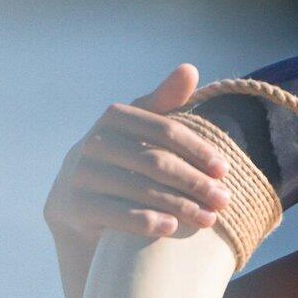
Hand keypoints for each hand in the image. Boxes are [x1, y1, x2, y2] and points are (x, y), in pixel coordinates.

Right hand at [44, 64, 230, 242]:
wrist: (76, 207)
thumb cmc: (121, 161)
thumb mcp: (140, 131)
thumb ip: (164, 103)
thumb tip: (189, 68)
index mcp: (113, 118)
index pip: (164, 130)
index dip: (197, 150)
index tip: (225, 170)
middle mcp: (92, 142)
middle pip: (155, 162)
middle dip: (195, 182)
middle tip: (224, 200)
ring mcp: (79, 174)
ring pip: (140, 189)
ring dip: (180, 206)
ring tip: (209, 219)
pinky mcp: (73, 205)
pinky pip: (116, 213)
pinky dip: (147, 221)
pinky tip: (174, 228)